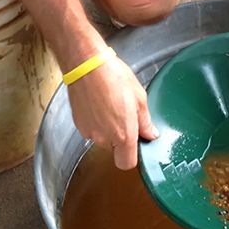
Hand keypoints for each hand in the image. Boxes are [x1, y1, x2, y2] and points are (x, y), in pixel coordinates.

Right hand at [68, 54, 157, 169]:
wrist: (86, 65)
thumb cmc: (114, 77)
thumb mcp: (139, 97)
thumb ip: (145, 121)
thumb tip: (150, 134)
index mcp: (123, 134)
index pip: (126, 163)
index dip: (132, 155)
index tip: (136, 141)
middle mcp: (104, 138)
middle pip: (114, 149)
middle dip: (120, 136)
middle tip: (124, 113)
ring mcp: (89, 132)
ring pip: (102, 138)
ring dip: (107, 127)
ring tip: (110, 104)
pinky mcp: (78, 124)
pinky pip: (91, 129)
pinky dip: (96, 121)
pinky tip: (99, 103)